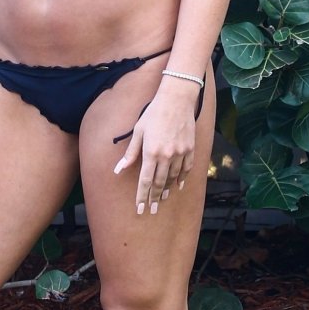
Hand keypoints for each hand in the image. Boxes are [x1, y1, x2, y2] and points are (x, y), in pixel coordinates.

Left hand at [113, 83, 197, 214]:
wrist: (177, 100)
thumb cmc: (153, 113)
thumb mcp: (138, 131)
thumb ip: (130, 153)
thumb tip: (119, 170)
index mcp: (151, 152)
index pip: (145, 181)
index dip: (142, 196)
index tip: (140, 209)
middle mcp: (166, 156)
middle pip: (160, 183)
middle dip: (155, 198)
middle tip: (152, 209)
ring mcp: (180, 153)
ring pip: (173, 177)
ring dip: (167, 189)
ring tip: (163, 198)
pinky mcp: (190, 149)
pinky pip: (186, 169)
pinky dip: (182, 178)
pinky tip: (178, 186)